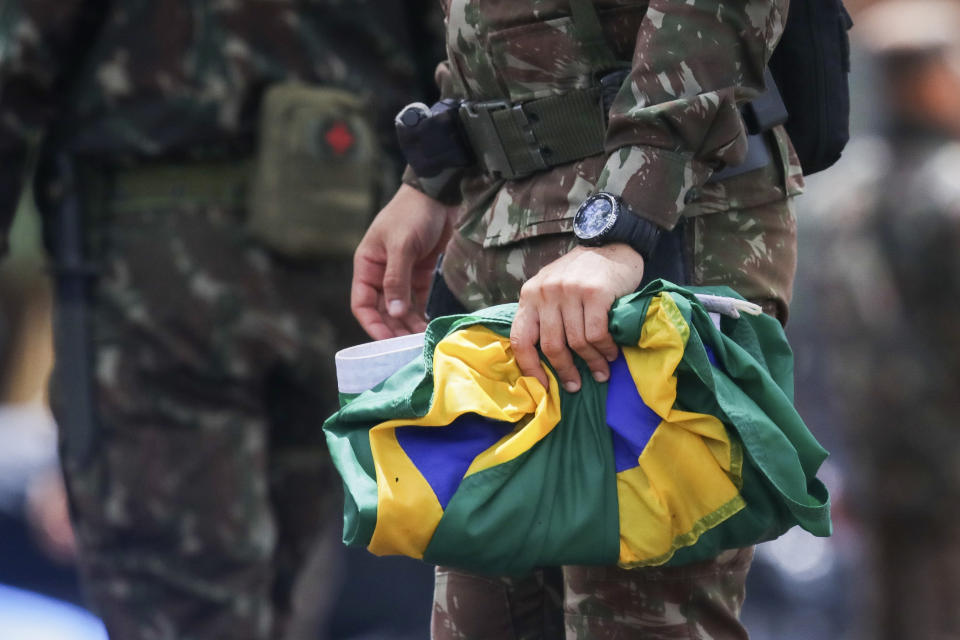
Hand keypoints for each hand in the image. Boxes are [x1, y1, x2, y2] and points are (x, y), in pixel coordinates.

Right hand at [351, 184, 455, 339]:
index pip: (362, 304)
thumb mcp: (401, 245)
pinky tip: (431, 327)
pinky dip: (422, 314)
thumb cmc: (412, 214)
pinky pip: (417, 301)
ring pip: (401, 309)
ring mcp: (401, 275)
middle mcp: (380, 274)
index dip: (372, 325)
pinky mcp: (420, 274)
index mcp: (367, 266)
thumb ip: (396, 280)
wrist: (439, 194)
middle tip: (411, 347)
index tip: (387, 342)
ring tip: (423, 341)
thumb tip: (394, 312)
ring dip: (410, 325)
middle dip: (395, 329)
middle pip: (383, 311)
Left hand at [510, 244, 644, 391]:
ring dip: (591, 362)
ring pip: (576, 342)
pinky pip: (596, 333)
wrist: (611, 246)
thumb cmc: (581, 275)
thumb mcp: (551, 289)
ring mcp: (570, 291)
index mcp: (529, 295)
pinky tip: (611, 354)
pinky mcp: (595, 293)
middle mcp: (545, 293)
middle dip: (565, 371)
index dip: (529, 368)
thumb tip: (543, 361)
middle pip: (550, 345)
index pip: (520, 339)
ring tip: (601, 372)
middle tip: (576, 385)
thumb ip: (543, 315)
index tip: (543, 386)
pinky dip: (604, 349)